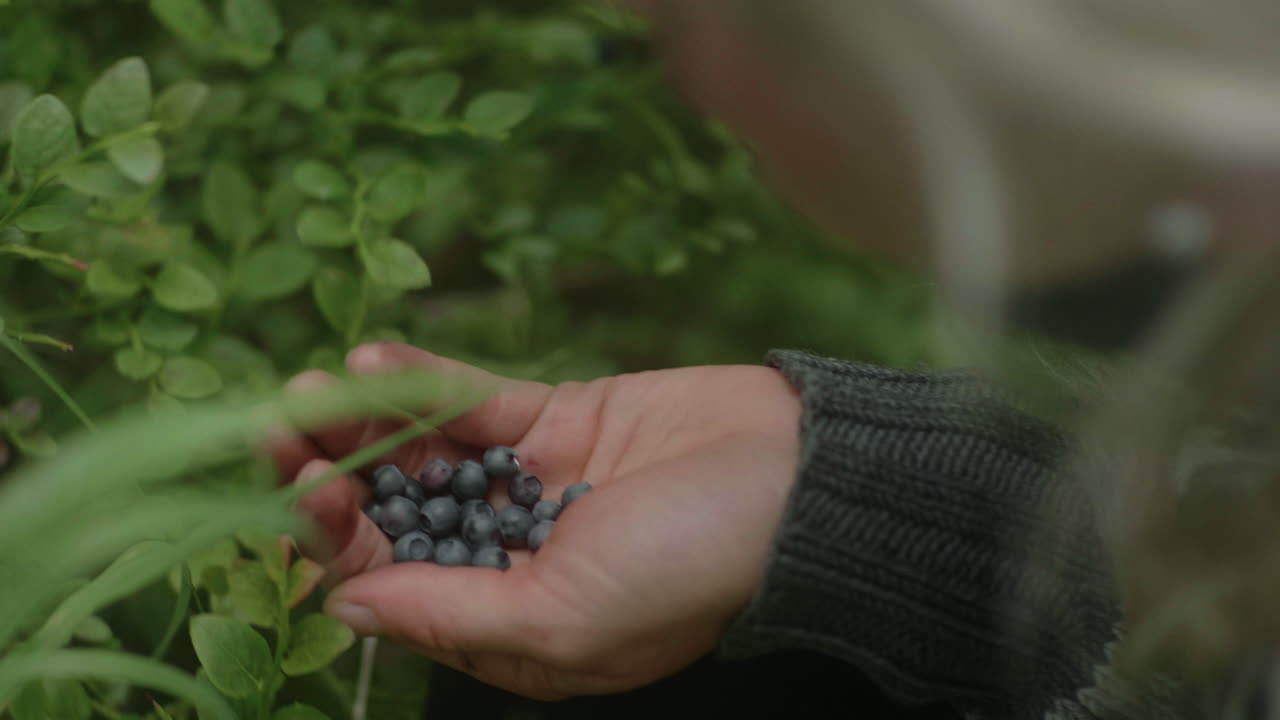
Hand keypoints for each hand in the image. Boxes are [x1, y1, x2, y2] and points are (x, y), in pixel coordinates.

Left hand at [272, 342, 801, 699]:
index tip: (296, 495)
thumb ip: (453, 616)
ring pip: (423, 453)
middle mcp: (507, 555)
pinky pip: (475, 402)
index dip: (334, 544)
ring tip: (305, 391)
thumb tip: (348, 610)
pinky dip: (423, 383)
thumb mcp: (567, 619)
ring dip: (361, 423)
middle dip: (329, 476)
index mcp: (507, 622)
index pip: (393, 586)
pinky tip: (370, 362)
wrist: (798, 482)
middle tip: (272, 432)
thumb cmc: (695, 570)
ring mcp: (529, 484)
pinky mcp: (557, 421)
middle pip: (394, 516)